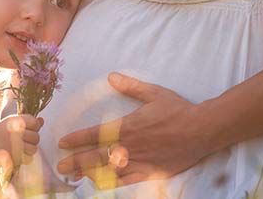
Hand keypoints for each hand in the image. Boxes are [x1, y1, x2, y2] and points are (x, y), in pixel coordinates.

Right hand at [0, 114, 43, 164]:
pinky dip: (26, 158)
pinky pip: (29, 159)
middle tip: (24, 139)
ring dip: (30, 149)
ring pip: (34, 149)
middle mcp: (15, 132)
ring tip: (21, 147)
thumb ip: (28, 121)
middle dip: (32, 139)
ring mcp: (15, 146)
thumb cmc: (1, 133)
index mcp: (14, 121)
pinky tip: (19, 154)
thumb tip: (41, 121)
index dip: (33, 126)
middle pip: (36, 136)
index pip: (34, 122)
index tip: (27, 128)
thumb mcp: (12, 122)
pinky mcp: (14, 158)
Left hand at [56, 73, 222, 186]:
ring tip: (75, 177)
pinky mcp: (150, 172)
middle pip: (97, 155)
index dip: (77, 138)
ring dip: (90, 173)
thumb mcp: (153, 93)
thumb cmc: (177, 109)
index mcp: (128, 126)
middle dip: (76, 161)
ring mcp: (139, 161)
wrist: (201, 129)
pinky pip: (127, 181)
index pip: (96, 133)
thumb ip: (131, 86)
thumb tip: (112, 77)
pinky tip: (102, 186)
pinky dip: (113, 184)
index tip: (63, 142)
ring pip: (109, 170)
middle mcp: (130, 145)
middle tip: (60, 166)